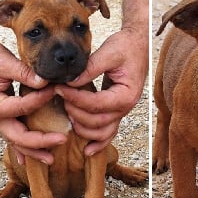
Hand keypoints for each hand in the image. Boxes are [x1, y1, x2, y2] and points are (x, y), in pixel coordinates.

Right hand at [0, 37, 66, 163]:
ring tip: (50, 159)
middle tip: (62, 139)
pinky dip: (23, 147)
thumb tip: (45, 82)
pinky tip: (31, 157)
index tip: (55, 90)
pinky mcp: (4, 116)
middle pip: (18, 136)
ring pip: (16, 140)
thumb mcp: (4, 61)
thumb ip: (24, 73)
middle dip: (40, 142)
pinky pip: (14, 135)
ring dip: (34, 150)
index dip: (40, 100)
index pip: (21, 107)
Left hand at [55, 28, 147, 155]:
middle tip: (60, 96)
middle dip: (75, 112)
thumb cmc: (126, 47)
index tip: (59, 88)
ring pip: (102, 132)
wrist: (138, 46)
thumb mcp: (108, 52)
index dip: (75, 99)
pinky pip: (109, 132)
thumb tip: (69, 81)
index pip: (97, 104)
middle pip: (97, 122)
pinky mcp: (117, 111)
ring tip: (67, 113)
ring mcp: (122, 112)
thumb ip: (90, 68)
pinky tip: (87, 151)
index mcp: (126, 94)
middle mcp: (126, 107)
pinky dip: (98, 144)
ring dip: (82, 128)